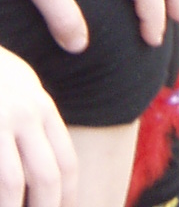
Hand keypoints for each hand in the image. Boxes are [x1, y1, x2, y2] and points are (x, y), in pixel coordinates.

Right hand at [0, 48, 75, 206]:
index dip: (66, 197)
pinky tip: (4, 201)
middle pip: (47, 177)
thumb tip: (47, 169)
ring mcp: (0, 120)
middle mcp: (25, 114)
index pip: (65, 162)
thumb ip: (34, 122)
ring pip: (14, 183)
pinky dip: (2, 195)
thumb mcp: (18, 89)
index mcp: (40, 108)